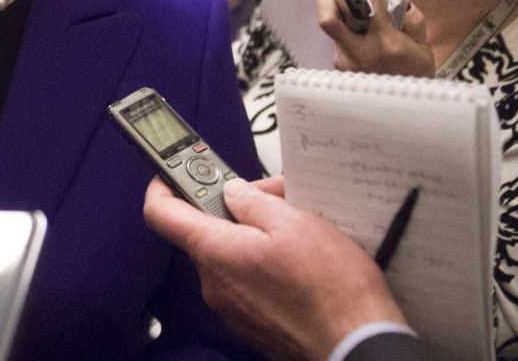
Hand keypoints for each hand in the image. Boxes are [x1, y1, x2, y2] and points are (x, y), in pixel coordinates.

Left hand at [144, 176, 405, 360]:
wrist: (356, 344)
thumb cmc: (331, 289)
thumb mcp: (293, 222)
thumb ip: (252, 201)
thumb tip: (232, 191)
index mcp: (214, 251)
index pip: (161, 213)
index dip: (162, 186)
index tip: (171, 173)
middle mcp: (213, 283)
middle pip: (207, 232)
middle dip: (238, 209)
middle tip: (276, 198)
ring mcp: (230, 306)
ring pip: (231, 256)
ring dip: (256, 237)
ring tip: (299, 231)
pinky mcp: (250, 322)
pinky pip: (246, 282)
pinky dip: (264, 265)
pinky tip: (298, 261)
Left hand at [318, 0, 434, 76]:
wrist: (405, 112)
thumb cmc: (417, 77)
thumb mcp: (423, 47)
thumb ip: (410, 17)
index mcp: (386, 44)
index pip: (364, 3)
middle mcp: (361, 54)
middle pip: (328, 17)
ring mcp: (346, 64)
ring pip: (331, 26)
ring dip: (336, 9)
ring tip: (350, 3)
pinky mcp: (339, 69)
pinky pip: (337, 39)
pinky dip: (344, 27)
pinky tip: (358, 27)